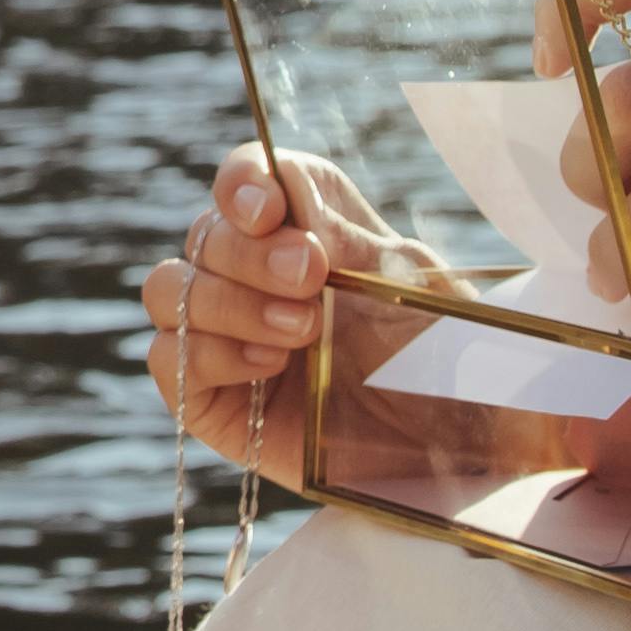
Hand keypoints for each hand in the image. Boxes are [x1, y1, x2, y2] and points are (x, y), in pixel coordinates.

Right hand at [140, 141, 434, 478]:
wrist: (460, 454)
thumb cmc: (447, 362)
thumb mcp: (409, 287)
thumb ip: (346, 238)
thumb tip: (285, 195)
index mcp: (312, 229)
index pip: (248, 177)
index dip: (242, 182)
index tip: (269, 209)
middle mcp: (258, 276)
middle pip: (206, 231)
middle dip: (251, 253)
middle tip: (311, 279)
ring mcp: (228, 336)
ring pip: (169, 288)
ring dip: (228, 302)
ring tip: (300, 332)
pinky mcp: (212, 397)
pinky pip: (169, 357)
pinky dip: (209, 354)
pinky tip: (268, 368)